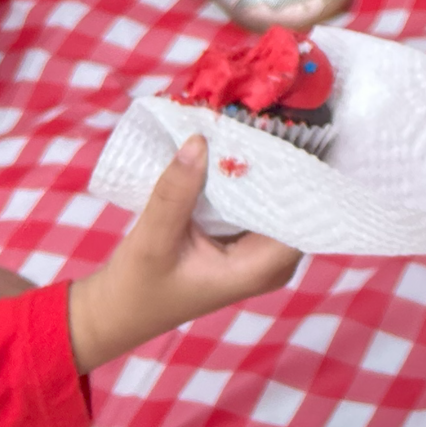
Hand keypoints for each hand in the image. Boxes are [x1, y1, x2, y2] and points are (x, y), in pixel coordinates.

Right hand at [66, 136, 299, 372]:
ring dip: (269, 167)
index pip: (306, 215)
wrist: (119, 312)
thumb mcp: (151, 240)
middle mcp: (273, 261)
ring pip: (280, 200)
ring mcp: (262, 251)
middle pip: (297, 203)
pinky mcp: (247, 241)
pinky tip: (244, 146)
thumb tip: (198, 141)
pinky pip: (262, 203)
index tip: (295, 132)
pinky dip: (252, 179)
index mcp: (261, 268)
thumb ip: (176, 193)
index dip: (304, 173)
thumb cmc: (136, 287)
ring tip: (262, 122)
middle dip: (287, 162)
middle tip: (276, 115)